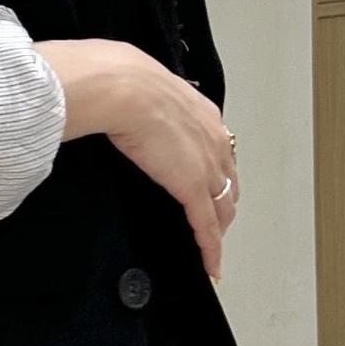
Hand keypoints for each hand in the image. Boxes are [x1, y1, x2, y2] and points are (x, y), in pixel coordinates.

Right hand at [33, 40, 238, 282]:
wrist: (122, 87)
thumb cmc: (121, 80)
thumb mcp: (139, 85)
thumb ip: (139, 99)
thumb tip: (116, 97)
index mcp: (202, 113)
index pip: (217, 150)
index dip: (216, 173)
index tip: (210, 186)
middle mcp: (214, 139)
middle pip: (228, 181)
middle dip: (223, 204)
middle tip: (214, 223)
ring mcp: (207, 166)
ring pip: (222, 207)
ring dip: (218, 228)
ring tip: (211, 248)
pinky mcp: (194, 189)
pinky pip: (206, 227)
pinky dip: (211, 250)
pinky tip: (211, 266)